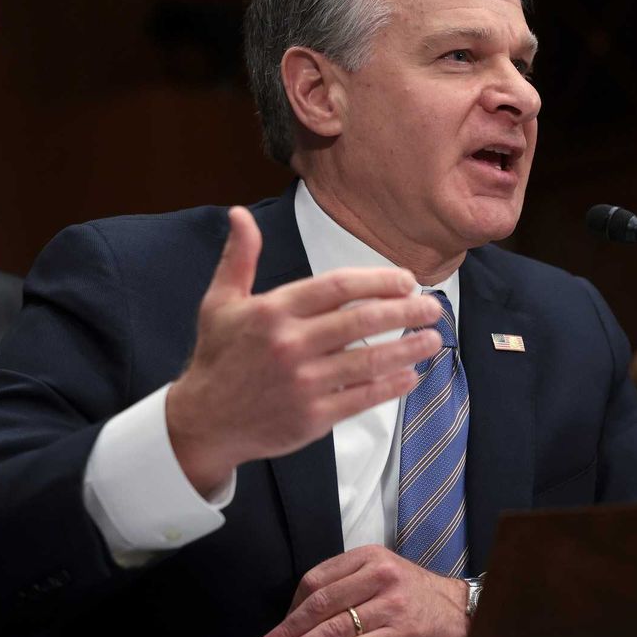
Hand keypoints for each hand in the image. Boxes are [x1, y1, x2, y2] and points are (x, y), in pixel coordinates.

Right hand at [166, 207, 442, 494]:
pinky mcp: (312, 417)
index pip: (337, 286)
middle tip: (432, 307)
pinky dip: (390, 386)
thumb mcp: (219, 302)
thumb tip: (240, 214)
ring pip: (368, 362)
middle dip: (404, 312)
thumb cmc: (218, 358)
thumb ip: (239, 258)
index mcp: (272, 311)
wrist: (203, 423)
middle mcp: (290, 344)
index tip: (406, 280)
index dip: (377, 280)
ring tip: (433, 339)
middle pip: (360, 322)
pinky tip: (411, 375)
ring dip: (407, 349)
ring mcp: (303, 383)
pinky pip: (361, 398)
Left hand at [255, 546, 469, 636]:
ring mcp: (391, 602)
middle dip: (290, 629)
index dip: (292, 607)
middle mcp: (379, 575)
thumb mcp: (382, 574)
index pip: (317, 579)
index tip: (278, 628)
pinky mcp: (401, 629)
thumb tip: (301, 615)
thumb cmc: (415, 594)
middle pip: (322, 603)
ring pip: (336, 626)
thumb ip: (347, 586)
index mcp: (369, 556)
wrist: (458, 611)